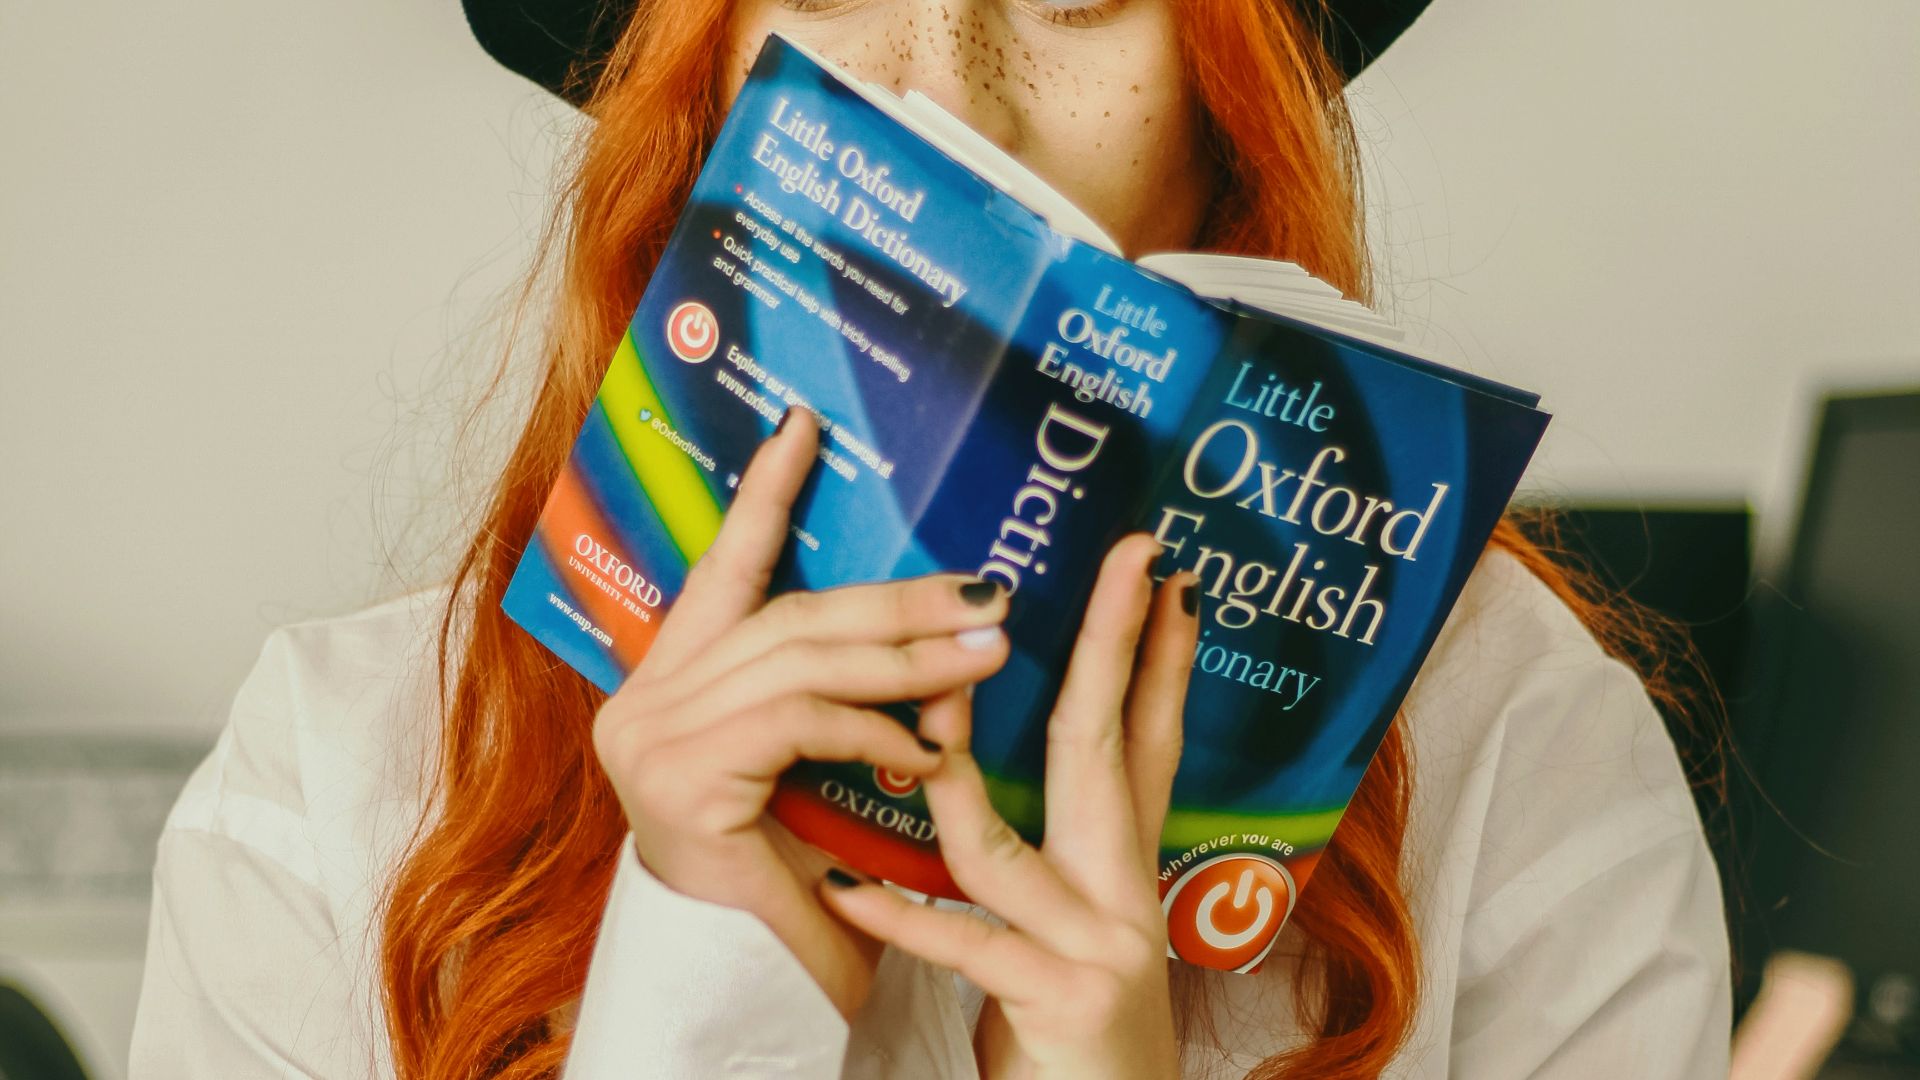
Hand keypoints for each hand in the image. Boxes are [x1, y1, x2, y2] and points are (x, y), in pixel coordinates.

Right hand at [591, 408, 1012, 1018]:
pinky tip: (926, 746)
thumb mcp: (812, 766)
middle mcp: (643, 701)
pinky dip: (873, 727)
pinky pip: (799, 723)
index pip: (724, 568)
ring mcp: (650, 739)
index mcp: (670, 683)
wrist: (751, 992)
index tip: (807, 424)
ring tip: (989, 648)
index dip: (765, 494)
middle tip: (987, 588)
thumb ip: (830, 690)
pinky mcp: (679, 782)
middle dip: (895, 599)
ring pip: (802, 661)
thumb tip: (926, 609)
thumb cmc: (792, 883)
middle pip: (788, 615)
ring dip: (908, 655)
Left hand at [818, 535, 1200, 1079]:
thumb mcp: (1073, 925)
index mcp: (1123, 867)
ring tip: (915, 703)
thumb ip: (1048, 849)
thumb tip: (980, 759)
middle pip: (1106, 749)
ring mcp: (1099, 945)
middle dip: (1114, 646)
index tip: (1159, 573)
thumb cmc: (1070, 1032)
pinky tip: (841, 886)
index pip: (1144, 738)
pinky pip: (964, 943)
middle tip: (1130, 561)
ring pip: (1006, 842)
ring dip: (952, 767)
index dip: (1156, 653)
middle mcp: (1126, 894)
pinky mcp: (1061, 1002)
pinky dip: (899, 913)